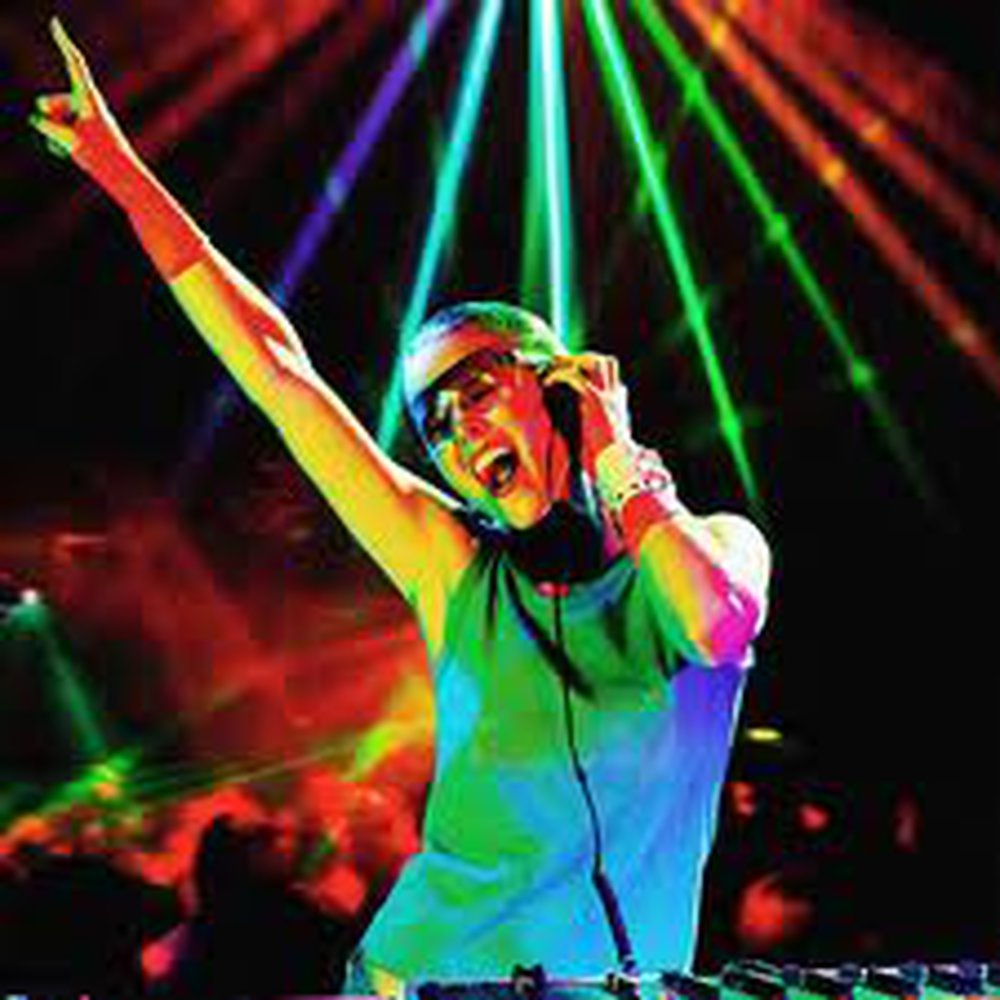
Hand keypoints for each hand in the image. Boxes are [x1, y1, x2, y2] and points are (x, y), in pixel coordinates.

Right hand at [29, 17, 137, 187]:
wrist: (125, 177)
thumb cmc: (104, 158)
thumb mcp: (71, 140)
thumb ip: (49, 126)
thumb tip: (36, 118)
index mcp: (90, 100)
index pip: (74, 66)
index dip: (63, 43)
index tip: (53, 23)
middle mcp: (88, 105)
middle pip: (53, 100)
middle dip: (50, 113)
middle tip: (67, 131)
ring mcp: (86, 119)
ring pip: (56, 117)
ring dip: (57, 133)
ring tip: (78, 147)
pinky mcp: (86, 132)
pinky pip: (61, 130)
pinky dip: (61, 142)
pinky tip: (75, 153)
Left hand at [541, 352, 634, 474]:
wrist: (617, 465)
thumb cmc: (607, 459)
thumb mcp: (603, 439)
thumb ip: (595, 428)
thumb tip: (585, 432)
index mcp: (618, 404)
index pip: (610, 377)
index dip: (591, 372)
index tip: (570, 375)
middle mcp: (615, 396)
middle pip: (606, 362)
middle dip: (583, 359)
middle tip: (560, 364)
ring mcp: (607, 396)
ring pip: (595, 362)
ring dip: (573, 362)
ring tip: (554, 369)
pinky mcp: (595, 401)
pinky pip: (576, 378)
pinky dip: (561, 376)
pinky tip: (548, 383)